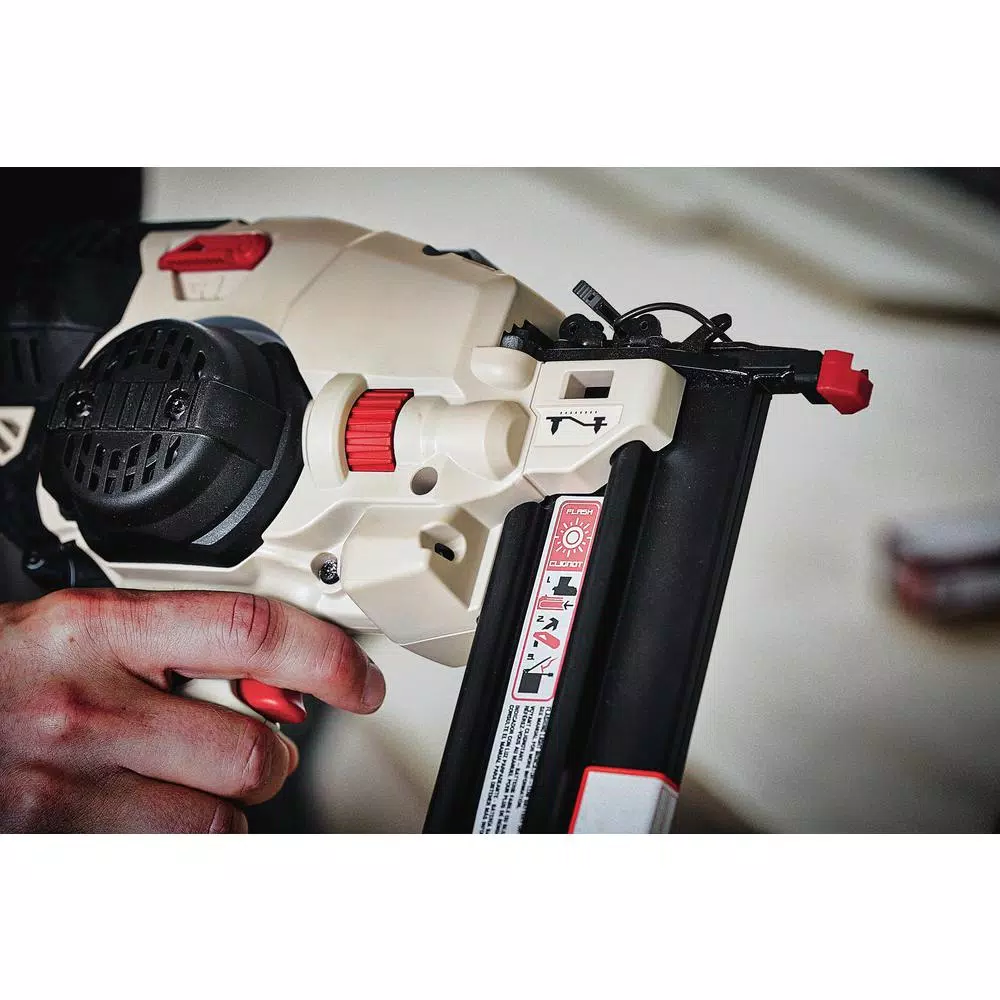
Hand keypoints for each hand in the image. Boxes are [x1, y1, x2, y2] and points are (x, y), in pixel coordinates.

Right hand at [0, 589, 384, 832]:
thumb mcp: (84, 627)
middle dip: (275, 756)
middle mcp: (85, 709)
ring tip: (188, 776)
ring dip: (228, 805)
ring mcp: (66, 788)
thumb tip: (275, 669)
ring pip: (219, 821)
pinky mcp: (59, 846)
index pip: (247, 632)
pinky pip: (173, 857)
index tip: (360, 680)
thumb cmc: (8, 672)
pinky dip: (185, 839)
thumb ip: (177, 639)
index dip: (325, 657)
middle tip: (260, 742)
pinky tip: (154, 809)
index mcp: (97, 629)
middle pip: (249, 750)